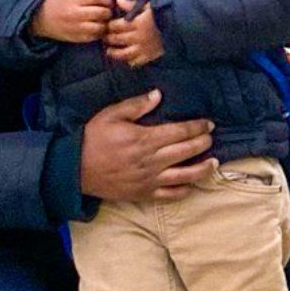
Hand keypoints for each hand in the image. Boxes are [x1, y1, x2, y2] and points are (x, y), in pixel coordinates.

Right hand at [30, 0, 111, 41]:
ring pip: (99, 27)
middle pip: (100, 13)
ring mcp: (75, 27)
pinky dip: (99, 33)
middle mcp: (75, 14)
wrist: (41, 18)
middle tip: (108, 11)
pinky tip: (97, 29)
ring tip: (104, 21)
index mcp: (74, 0)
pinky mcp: (76, 38)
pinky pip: (93, 37)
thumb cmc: (59, 3)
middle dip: (108, 12)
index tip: (108, 1)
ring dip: (105, 24)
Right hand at [79, 90, 216, 202]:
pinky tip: (192, 186)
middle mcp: (151, 160)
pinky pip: (169, 195)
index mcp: (145, 139)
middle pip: (185, 151)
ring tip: (214, 163)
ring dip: (202, 169)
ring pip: (183, 176)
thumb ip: (136, 105)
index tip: (208, 124)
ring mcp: (149, 180)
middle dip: (202, 144)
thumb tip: (158, 95)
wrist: (75, 170)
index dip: (197, 127)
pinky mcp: (143, 194)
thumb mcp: (111, 114)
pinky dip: (184, 191)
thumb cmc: (93, 139)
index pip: (179, 132)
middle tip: (211, 138)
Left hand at [105, 0, 163, 67]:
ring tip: (110, 51)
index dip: (109, 26)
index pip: (115, 25)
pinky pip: (136, 62)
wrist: (180, 26)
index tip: (106, 25)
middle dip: (108, 38)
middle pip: (117, 39)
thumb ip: (131, 4)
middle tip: (105, 38)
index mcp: (136, 23)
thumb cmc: (163, 13)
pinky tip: (127, 58)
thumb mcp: (148, 6)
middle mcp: (137, 37)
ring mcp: (143, 48)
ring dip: (114, 53)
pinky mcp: (149, 56)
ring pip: (123, 53)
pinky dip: (130, 61)